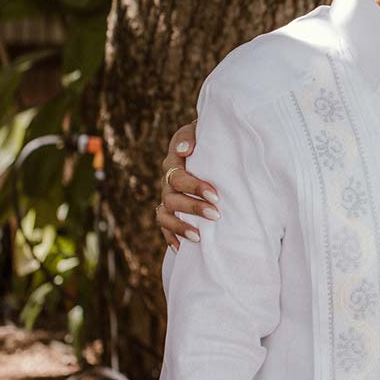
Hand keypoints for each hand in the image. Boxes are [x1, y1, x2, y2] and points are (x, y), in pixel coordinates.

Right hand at [157, 121, 217, 249]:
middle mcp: (167, 182)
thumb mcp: (201, 129)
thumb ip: (192, 136)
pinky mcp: (171, 210)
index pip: (178, 177)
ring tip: (198, 237)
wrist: (207, 144)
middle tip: (215, 214)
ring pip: (164, 215)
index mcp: (173, 162)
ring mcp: (167, 197)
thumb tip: (184, 150)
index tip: (215, 195)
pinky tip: (181, 249)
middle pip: (172, 198)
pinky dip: (170, 237)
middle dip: (193, 208)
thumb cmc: (208, 137)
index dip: (194, 187)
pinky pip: (164, 226)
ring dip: (180, 227)